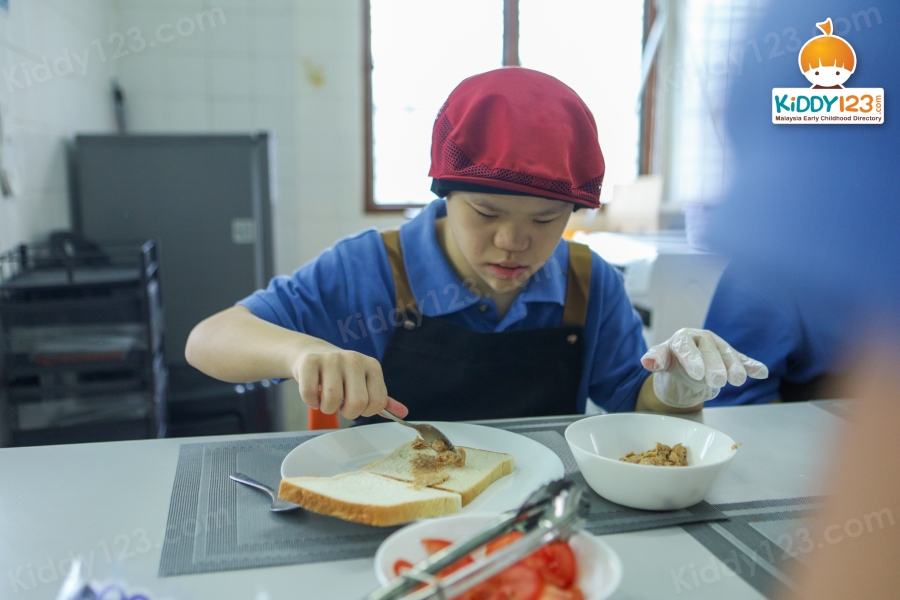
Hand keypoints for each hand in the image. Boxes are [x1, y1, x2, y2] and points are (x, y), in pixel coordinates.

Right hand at [291, 343, 408, 419]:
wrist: (314, 354)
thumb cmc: (343, 375)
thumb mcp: (365, 384)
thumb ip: (382, 400)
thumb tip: (403, 413)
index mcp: (372, 366)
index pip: (377, 403)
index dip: (365, 411)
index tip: (357, 404)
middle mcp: (354, 359)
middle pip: (357, 402)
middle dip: (347, 413)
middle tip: (341, 406)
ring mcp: (332, 358)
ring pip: (333, 399)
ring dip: (327, 408)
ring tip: (326, 400)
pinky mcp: (310, 361)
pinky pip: (310, 393)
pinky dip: (311, 402)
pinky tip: (314, 396)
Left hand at [641, 328, 768, 407]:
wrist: (686, 359)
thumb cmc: (672, 358)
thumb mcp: (661, 359)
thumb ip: (655, 359)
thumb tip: (647, 362)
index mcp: (683, 338)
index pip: (686, 347)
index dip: (692, 359)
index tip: (697, 374)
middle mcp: (702, 339)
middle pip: (709, 351)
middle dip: (714, 365)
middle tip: (718, 380)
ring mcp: (718, 346)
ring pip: (727, 355)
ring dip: (734, 367)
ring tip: (738, 380)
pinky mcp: (730, 355)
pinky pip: (742, 359)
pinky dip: (751, 365)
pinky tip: (761, 372)